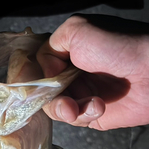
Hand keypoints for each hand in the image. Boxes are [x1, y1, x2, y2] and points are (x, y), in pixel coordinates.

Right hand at [36, 14, 148, 129]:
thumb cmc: (120, 45)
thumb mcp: (77, 29)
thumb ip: (49, 47)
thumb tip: (46, 74)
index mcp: (66, 49)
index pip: (36, 63)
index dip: (30, 74)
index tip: (29, 81)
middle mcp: (70, 70)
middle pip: (40, 88)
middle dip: (46, 95)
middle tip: (59, 97)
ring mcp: (80, 92)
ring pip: (53, 105)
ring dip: (63, 107)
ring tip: (76, 107)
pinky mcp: (91, 112)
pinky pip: (72, 118)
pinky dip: (81, 114)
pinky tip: (98, 106)